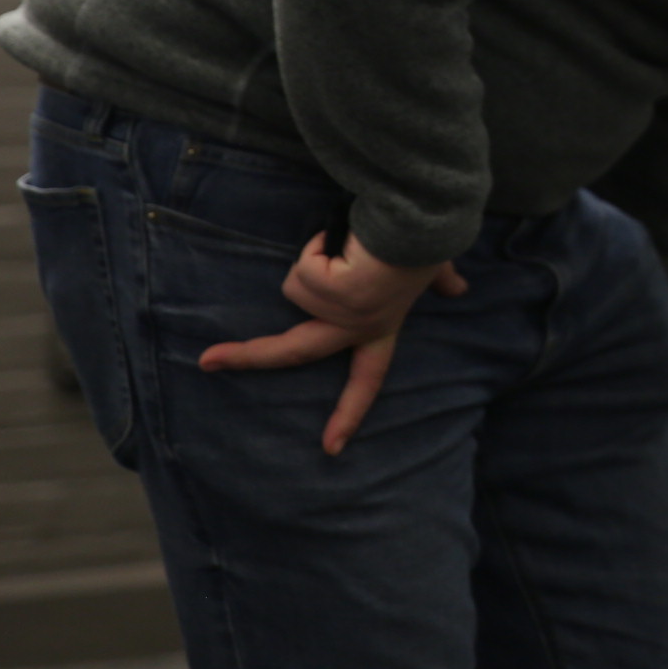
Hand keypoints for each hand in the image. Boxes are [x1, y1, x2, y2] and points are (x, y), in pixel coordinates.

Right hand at [200, 231, 467, 456]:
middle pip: (296, 350)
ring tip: (353, 241)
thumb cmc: (426, 241)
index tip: (331, 448)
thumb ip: (440, 279)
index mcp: (384, 327)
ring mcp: (343, 315)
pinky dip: (319, 243)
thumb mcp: (433, 267)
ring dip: (318, 254)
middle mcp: (361, 328)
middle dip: (248, 356)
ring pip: (299, 282)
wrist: (424, 220)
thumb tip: (460, 288)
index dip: (349, 412)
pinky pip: (305, 264)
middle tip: (207, 361)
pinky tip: (348, 238)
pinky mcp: (331, 294)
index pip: (367, 379)